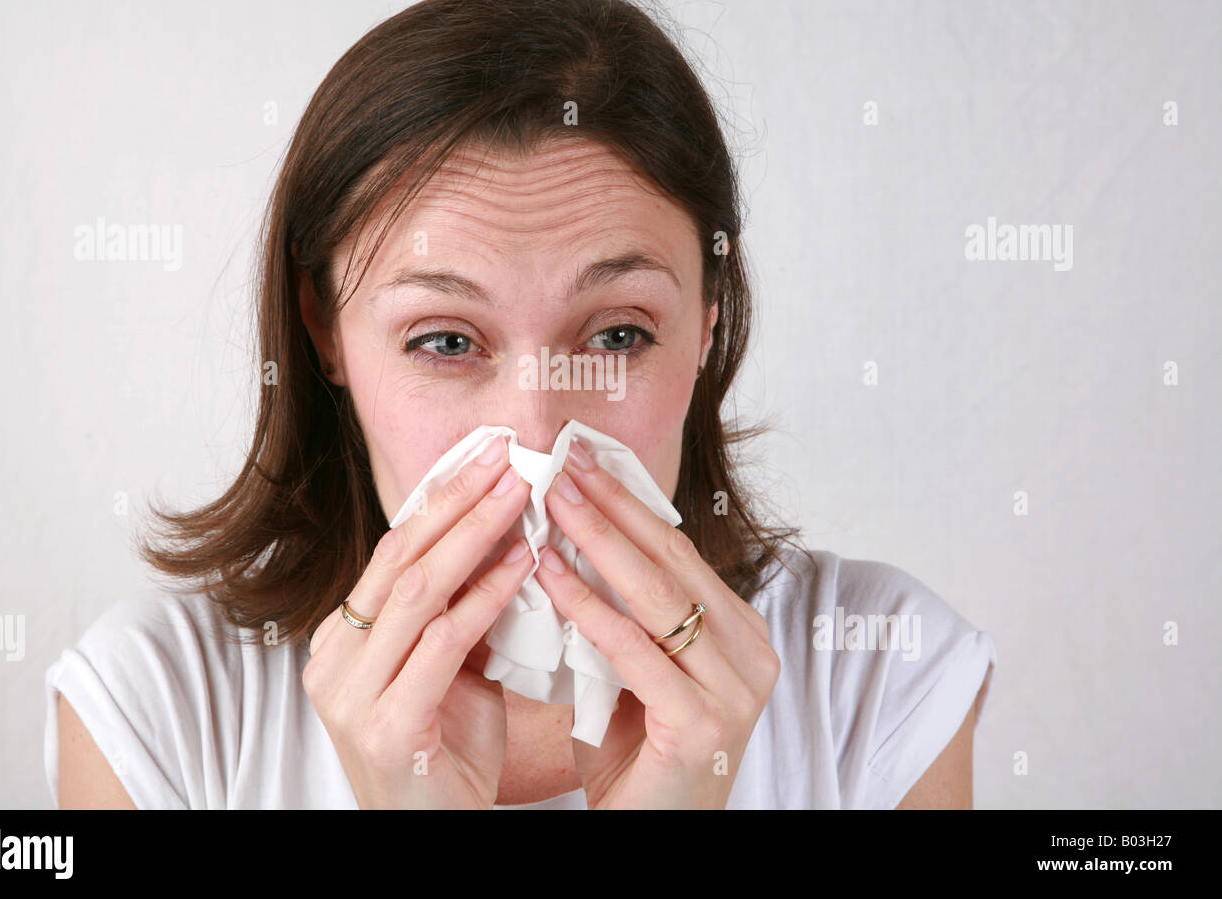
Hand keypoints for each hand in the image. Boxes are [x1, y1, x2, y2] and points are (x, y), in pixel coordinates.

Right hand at [303, 434, 532, 808]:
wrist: (435, 843)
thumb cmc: (447, 759)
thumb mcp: (453, 674)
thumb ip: (463, 616)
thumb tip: (510, 542)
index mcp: (343, 642)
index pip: (392, 552)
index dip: (440, 500)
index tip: (485, 457)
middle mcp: (334, 661)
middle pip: (399, 558)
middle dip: (458, 500)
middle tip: (505, 456)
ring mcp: (350, 695)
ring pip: (417, 591)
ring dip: (475, 534)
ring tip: (521, 494)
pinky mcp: (384, 726)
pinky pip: (443, 643)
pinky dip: (485, 596)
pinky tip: (522, 563)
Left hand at [534, 438, 779, 808]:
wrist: (655, 841)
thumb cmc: (639, 758)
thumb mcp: (634, 673)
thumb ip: (621, 616)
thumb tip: (565, 544)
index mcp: (740, 634)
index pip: (678, 552)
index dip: (628, 504)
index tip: (582, 463)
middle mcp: (751, 653)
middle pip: (671, 561)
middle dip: (611, 506)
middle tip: (562, 461)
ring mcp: (735, 689)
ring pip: (657, 596)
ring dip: (597, 540)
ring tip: (550, 499)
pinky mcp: (702, 722)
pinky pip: (634, 650)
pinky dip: (588, 607)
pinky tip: (550, 573)